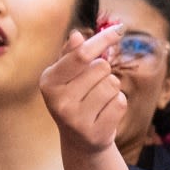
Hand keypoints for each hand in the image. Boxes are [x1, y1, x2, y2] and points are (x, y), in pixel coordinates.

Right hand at [40, 25, 130, 153]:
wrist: (79, 140)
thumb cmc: (74, 98)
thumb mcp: (66, 75)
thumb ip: (71, 54)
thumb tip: (77, 36)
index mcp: (48, 82)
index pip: (81, 54)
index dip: (102, 40)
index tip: (120, 29)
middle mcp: (58, 101)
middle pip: (101, 67)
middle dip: (103, 72)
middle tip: (91, 86)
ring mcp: (75, 119)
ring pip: (112, 84)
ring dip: (111, 88)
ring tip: (98, 100)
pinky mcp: (95, 132)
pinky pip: (120, 102)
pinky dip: (117, 104)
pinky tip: (104, 112)